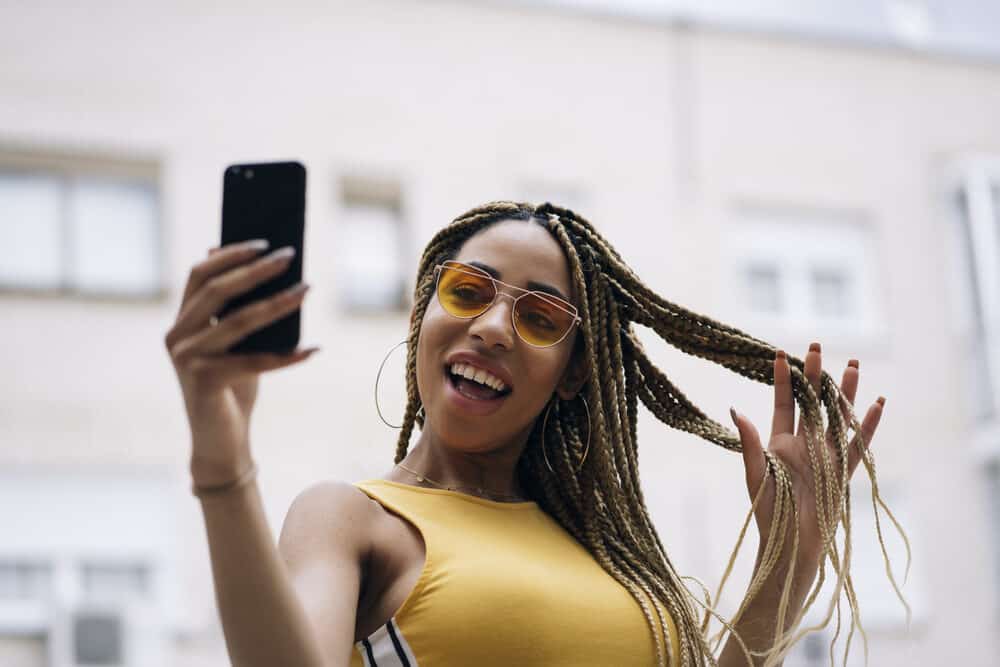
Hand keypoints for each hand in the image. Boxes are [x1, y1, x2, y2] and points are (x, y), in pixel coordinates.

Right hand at [163, 240, 317, 485]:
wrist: (220, 440)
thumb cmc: (233, 386)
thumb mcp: (236, 344)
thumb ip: (238, 309)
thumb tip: (261, 267)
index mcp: (181, 321)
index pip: (199, 274)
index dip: (230, 254)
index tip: (265, 241)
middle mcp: (177, 336)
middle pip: (218, 290)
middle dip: (257, 270)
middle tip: (290, 256)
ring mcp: (187, 360)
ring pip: (238, 321)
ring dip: (278, 303)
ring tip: (306, 290)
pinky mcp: (204, 383)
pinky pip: (254, 362)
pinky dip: (287, 356)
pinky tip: (313, 349)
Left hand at [729, 343, 885, 576]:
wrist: (790, 542)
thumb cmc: (768, 511)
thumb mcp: (755, 474)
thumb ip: (750, 442)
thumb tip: (736, 410)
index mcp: (780, 442)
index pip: (782, 403)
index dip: (781, 380)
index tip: (779, 353)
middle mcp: (804, 445)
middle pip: (812, 403)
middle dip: (815, 375)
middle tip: (817, 345)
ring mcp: (825, 457)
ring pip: (837, 417)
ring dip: (844, 392)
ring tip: (852, 364)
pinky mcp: (843, 473)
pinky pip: (858, 445)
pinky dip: (868, 426)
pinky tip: (878, 404)